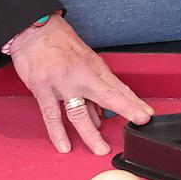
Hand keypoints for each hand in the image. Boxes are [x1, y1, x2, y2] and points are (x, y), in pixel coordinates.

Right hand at [7, 15, 153, 154]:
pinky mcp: (42, 89)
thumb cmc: (60, 43)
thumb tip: (101, 113)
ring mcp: (61, 83)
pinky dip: (58, 133)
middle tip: (137, 125)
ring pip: (78, 112)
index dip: (133, 103)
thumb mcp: (85, 59)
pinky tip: (65, 146)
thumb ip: (94, 85)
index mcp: (94, 67)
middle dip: (125, 111)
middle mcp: (80, 75)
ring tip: (100, 149)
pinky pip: (51, 115)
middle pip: (106, 97)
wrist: (34, 30)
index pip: (118, 88)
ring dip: (90, 133)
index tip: (146, 115)